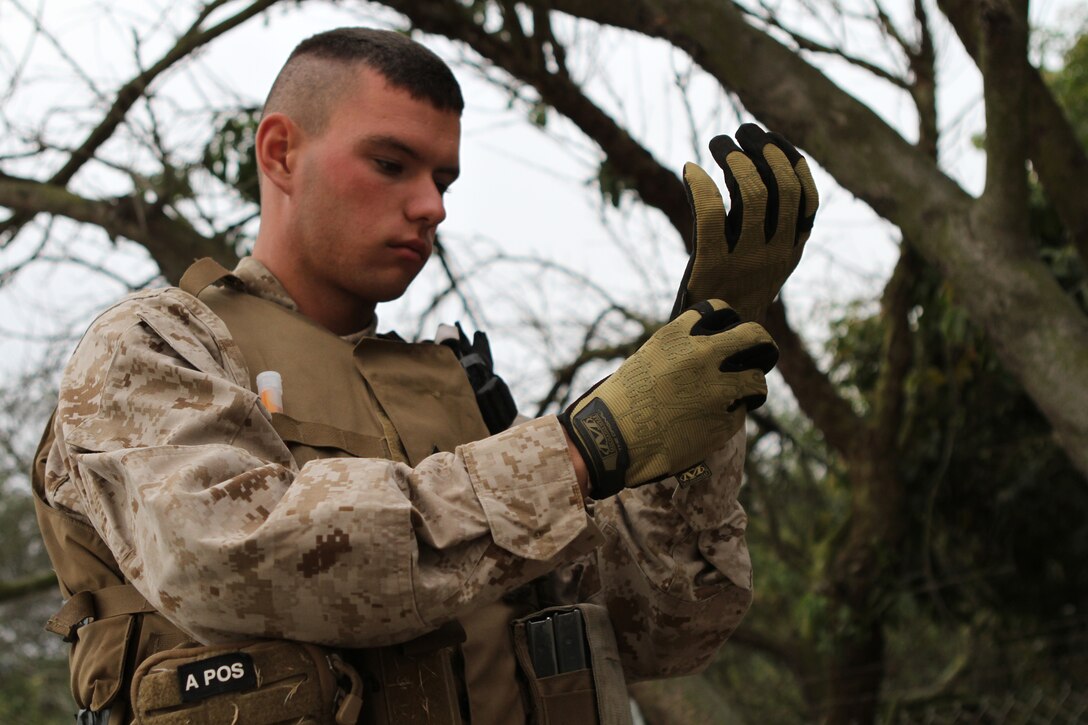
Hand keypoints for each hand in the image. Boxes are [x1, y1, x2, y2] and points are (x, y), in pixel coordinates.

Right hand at [559, 300, 777, 497]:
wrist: (613, 440)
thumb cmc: (622, 401)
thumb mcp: (647, 359)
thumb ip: (679, 350)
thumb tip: (704, 349)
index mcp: (679, 336)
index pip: (721, 310)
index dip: (729, 322)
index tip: (729, 333)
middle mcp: (703, 356)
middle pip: (755, 335)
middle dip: (761, 344)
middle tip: (759, 354)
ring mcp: (717, 390)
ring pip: (758, 380)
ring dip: (751, 386)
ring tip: (742, 395)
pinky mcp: (724, 422)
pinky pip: (741, 413)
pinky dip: (731, 416)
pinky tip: (711, 422)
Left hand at [671, 124, 818, 322]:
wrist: (710, 347)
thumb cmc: (730, 301)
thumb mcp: (761, 267)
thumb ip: (769, 229)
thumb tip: (761, 173)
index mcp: (791, 252)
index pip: (806, 196)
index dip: (791, 160)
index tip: (770, 138)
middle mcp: (775, 255)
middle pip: (782, 187)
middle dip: (763, 149)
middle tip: (741, 131)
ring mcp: (745, 261)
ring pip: (753, 193)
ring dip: (734, 158)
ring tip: (718, 142)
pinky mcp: (712, 266)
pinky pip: (711, 214)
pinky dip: (700, 185)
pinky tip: (690, 170)